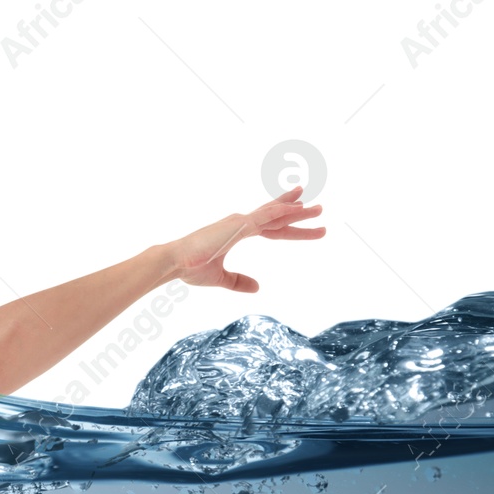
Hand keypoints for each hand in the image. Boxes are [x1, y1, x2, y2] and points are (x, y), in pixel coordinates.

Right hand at [166, 187, 325, 292]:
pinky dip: (282, 210)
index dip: (287, 226)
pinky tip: (297, 206)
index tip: (301, 219)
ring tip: (318, 209)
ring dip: (297, 211)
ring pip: (276, 214)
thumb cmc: (191, 268)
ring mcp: (240, 222)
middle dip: (298, 213)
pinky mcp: (239, 225)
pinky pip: (266, 216)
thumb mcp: (220, 278)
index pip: (270, 228)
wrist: (175, 262)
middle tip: (318, 208)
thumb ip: (239, 282)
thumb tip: (258, 288)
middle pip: (277, 217)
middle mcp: (240, 224)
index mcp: (236, 233)